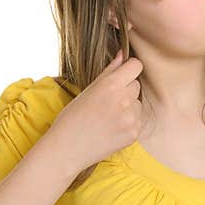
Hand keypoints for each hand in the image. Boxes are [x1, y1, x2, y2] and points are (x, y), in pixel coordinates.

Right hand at [47, 48, 143, 172]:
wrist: (67, 149)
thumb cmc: (71, 118)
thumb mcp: (87, 90)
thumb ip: (109, 71)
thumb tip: (122, 54)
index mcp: (111, 85)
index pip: (136, 66)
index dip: (129, 69)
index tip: (121, 75)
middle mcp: (124, 100)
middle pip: (136, 85)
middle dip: (125, 89)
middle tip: (107, 101)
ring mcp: (131, 119)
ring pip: (138, 104)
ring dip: (128, 107)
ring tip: (108, 117)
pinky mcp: (134, 134)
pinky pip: (137, 121)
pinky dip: (128, 123)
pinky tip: (111, 128)